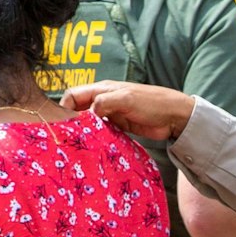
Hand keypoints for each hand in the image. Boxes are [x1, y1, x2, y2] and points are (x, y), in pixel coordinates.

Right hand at [63, 82, 196, 139]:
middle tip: (66, 138)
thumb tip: (86, 114)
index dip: (64, 107)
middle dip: (71, 121)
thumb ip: (104, 103)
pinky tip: (93, 147)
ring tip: (77, 145)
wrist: (175, 116)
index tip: (60, 124)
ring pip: (88, 122)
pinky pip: (101, 131)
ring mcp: (111, 114)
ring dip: (83, 131)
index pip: (73, 95)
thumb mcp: (126, 99)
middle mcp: (103, 100)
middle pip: (78, 109)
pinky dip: (95, 137)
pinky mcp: (119, 126)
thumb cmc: (152, 102)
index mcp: (102, 89)